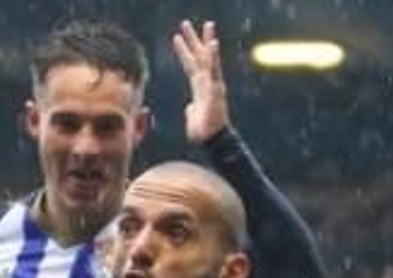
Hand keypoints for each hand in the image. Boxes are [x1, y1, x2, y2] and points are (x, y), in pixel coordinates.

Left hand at [174, 19, 229, 144]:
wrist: (211, 139)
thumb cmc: (202, 132)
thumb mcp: (192, 116)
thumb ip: (191, 109)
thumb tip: (190, 107)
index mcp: (199, 87)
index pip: (190, 65)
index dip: (184, 51)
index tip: (176, 37)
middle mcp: (206, 82)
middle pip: (199, 56)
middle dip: (193, 39)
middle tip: (185, 23)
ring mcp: (212, 84)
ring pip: (208, 58)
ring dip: (206, 40)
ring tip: (207, 24)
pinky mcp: (216, 88)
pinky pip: (215, 69)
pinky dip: (214, 56)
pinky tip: (213, 43)